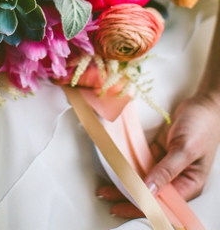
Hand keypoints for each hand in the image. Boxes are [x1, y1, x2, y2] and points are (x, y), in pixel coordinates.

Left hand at [97, 93, 219, 218]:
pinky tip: (115, 165)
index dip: (142, 205)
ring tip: (105, 184)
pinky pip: (140, 162)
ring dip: (125, 180)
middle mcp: (176, 178)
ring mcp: (165, 165)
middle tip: (106, 194)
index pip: (163, 202)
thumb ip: (167, 170)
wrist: (202, 104)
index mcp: (189, 184)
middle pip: (150, 192)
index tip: (121, 204)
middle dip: (129, 195)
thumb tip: (149, 189)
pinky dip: (128, 164)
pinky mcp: (158, 153)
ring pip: (142, 178)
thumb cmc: (202, 126)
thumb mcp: (185, 149)